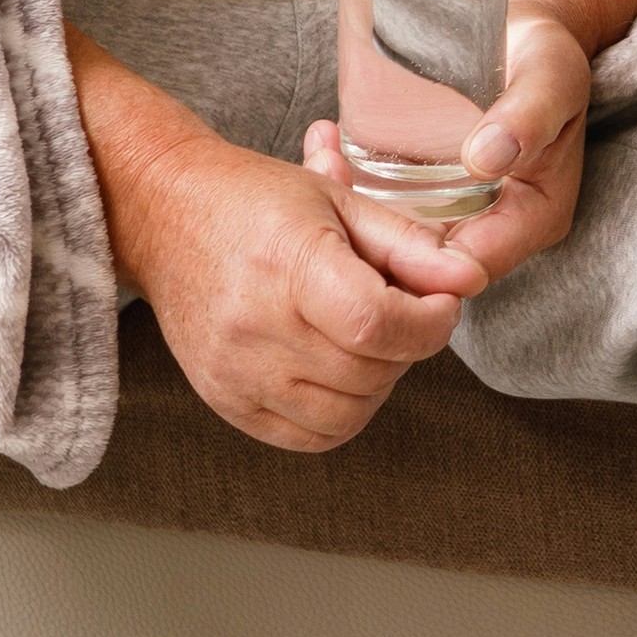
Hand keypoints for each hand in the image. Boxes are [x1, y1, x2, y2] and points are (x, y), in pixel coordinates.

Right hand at [109, 125, 469, 450]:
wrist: (167, 219)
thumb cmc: (256, 201)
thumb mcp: (340, 199)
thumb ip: (409, 245)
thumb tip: (470, 280)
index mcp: (290, 265)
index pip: (377, 323)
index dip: (430, 322)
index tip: (442, 302)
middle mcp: (256, 327)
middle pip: (369, 371)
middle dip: (409, 346)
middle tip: (405, 310)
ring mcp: (236, 372)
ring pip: (347, 414)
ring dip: (379, 382)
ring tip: (369, 337)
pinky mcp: (226, 402)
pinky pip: (309, 436)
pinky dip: (342, 412)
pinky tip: (339, 368)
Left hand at [304, 11, 590, 304]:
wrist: (528, 30)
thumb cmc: (549, 54)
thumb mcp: (550, 77)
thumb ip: (527, 117)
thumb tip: (485, 160)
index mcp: (534, 217)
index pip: (471, 267)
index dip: (417, 263)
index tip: (367, 219)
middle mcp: (494, 224)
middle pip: (426, 260)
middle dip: (370, 234)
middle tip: (328, 171)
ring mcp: (459, 209)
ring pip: (398, 235)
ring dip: (353, 206)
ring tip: (322, 154)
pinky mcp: (431, 186)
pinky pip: (388, 202)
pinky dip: (353, 181)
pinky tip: (326, 143)